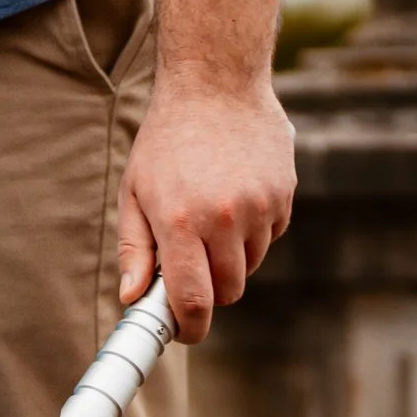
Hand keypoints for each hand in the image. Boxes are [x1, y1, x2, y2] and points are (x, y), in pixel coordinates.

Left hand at [117, 82, 294, 344]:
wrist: (216, 84)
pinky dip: (254, 231)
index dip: (190, 327)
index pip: (194, 301)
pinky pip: (271, 235)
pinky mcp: (284, 193)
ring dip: (231, 258)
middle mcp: (225, 218)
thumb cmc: (166, 142)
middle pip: (228, 290)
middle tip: (189, 267)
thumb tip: (132, 299)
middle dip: (209, 290)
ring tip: (209, 217)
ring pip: (250, 264)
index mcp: (181, 223)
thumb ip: (134, 251)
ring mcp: (260, 206)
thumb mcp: (135, 193)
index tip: (184, 332)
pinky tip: (235, 197)